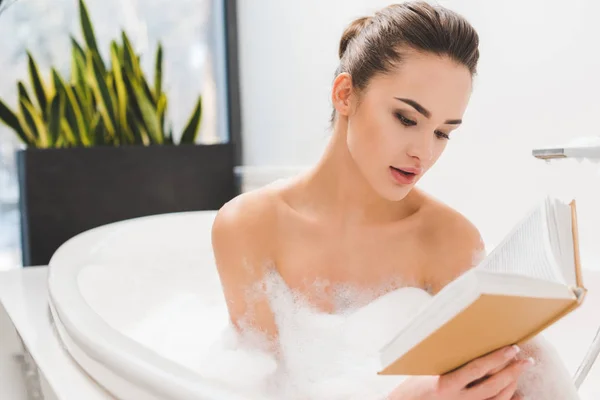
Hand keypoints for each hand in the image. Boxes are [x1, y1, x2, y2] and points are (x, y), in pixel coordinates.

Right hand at [388, 345, 533, 398]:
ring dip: (512, 384)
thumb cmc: (414, 385)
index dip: (497, 358)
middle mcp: (459, 399)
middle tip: (526, 359)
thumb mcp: (427, 368)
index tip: (511, 348)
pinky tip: (518, 395)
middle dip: (513, 371)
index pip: (478, 369)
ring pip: (497, 399)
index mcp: (447, 384)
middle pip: (494, 385)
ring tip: (520, 370)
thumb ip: (447, 358)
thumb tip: (464, 337)